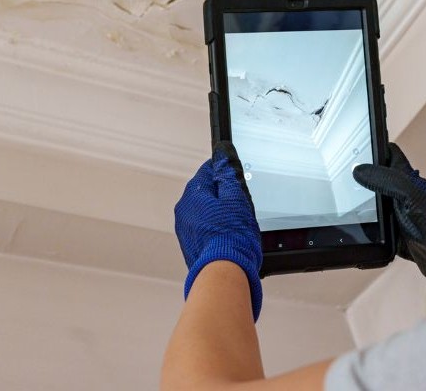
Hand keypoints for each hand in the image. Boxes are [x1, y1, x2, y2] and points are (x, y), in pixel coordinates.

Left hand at [175, 141, 262, 320]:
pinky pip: (205, 229)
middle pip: (207, 192)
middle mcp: (184, 210)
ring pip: (207, 212)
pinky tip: (230, 238)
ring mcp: (185, 229)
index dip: (227, 172)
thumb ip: (228, 173)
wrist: (225, 273)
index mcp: (192, 194)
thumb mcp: (236, 197)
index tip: (238, 179)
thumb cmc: (232, 238)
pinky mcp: (191, 246)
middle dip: (224, 196)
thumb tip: (222, 152)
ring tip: (237, 226)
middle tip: (241, 208)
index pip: (208, 170)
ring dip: (221, 214)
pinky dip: (217, 230)